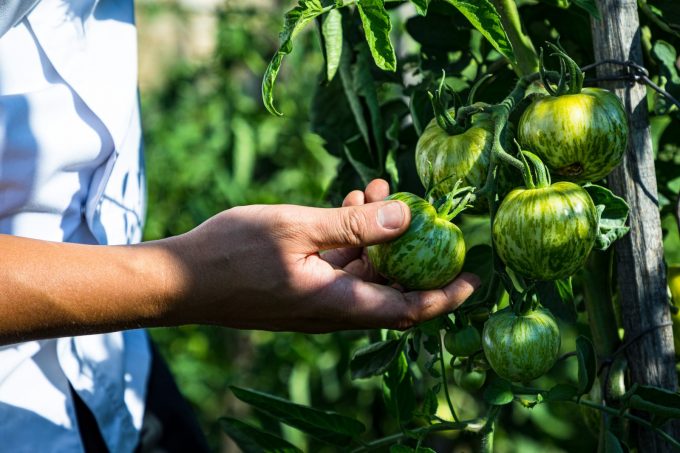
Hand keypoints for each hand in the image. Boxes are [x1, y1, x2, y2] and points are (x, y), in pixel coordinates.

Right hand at [162, 179, 480, 331]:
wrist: (181, 280)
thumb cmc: (234, 253)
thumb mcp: (298, 228)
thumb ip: (355, 225)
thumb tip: (408, 217)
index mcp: (338, 302)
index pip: (408, 309)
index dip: (445, 296)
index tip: (472, 278)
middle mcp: (332, 309)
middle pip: (390, 288)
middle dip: (411, 252)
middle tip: (422, 212)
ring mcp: (314, 301)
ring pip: (362, 273)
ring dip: (377, 238)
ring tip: (378, 191)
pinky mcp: (298, 290)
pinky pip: (337, 267)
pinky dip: (350, 241)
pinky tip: (347, 203)